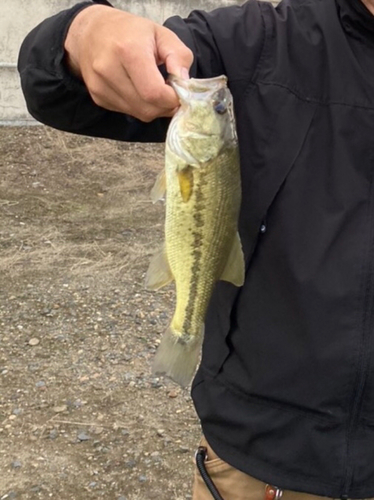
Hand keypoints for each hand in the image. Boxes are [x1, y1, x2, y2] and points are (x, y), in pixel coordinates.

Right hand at [64, 5, 192, 120]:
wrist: (91, 32)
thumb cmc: (130, 31)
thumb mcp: (161, 34)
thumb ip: (179, 56)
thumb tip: (184, 84)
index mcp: (128, 50)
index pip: (154, 92)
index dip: (172, 99)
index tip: (179, 93)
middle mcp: (109, 70)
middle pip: (147, 108)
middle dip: (164, 106)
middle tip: (170, 93)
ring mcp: (100, 86)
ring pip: (138, 114)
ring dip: (153, 108)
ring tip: (154, 89)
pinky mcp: (98, 97)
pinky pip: (128, 112)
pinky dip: (139, 106)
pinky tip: (138, 90)